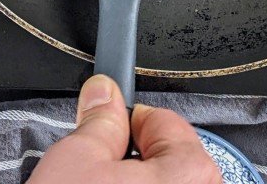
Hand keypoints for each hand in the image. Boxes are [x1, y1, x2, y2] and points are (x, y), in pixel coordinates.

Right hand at [28, 74, 221, 182]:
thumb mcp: (75, 161)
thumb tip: (103, 92)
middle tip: (96, 171)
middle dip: (131, 155)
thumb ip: (98, 118)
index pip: (159, 117)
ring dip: (136, 183)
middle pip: (165, 154)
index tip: (103, 118)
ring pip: (164, 183)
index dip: (122, 117)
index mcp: (190, 171)